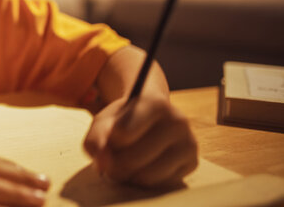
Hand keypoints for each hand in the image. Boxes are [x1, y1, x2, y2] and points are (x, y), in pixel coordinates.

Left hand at [83, 94, 197, 187]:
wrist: (149, 118)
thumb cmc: (123, 120)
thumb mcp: (103, 122)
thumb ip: (96, 139)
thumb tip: (103, 164)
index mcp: (154, 103)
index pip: (124, 131)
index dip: (111, 139)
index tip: (112, 135)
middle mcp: (177, 121)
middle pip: (132, 159)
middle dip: (115, 164)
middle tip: (113, 157)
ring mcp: (188, 142)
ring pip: (147, 176)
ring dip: (129, 176)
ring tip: (127, 161)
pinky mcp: (192, 163)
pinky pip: (160, 185)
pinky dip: (145, 181)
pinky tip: (144, 166)